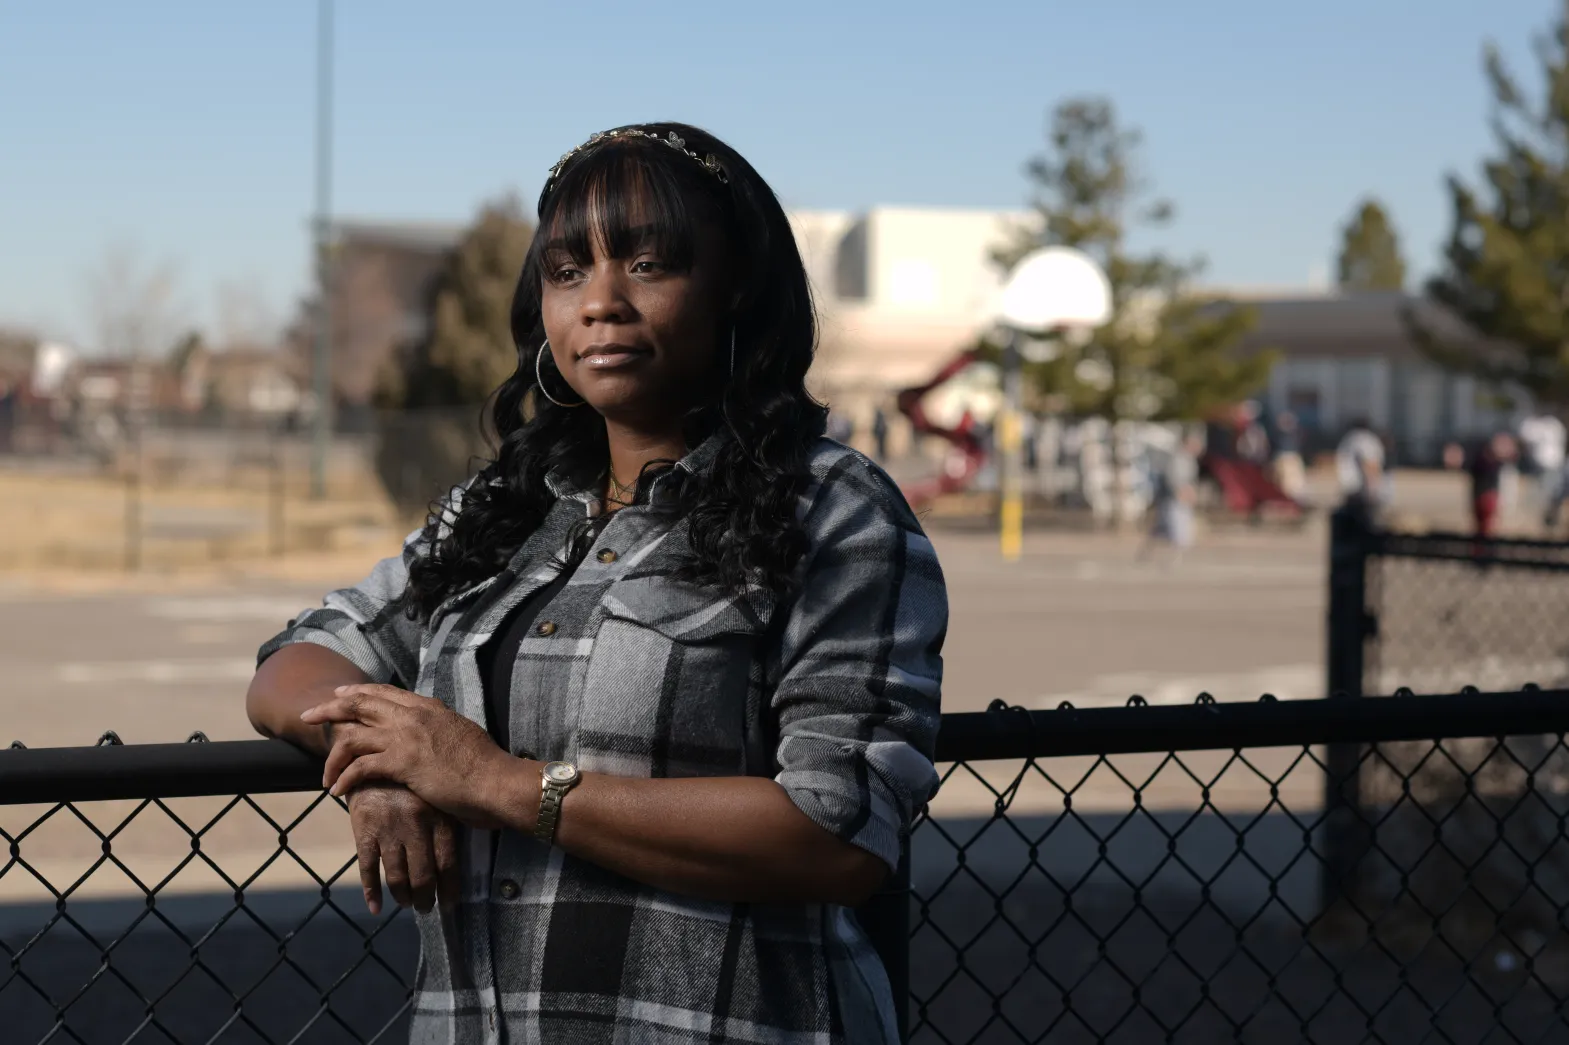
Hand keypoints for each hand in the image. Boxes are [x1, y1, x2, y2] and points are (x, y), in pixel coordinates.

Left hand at [302, 683, 511, 826]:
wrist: (496, 781)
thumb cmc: (484, 765)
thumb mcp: (461, 733)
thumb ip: (440, 728)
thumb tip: (433, 733)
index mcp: (428, 707)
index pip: (384, 692)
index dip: (358, 692)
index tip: (339, 695)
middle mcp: (413, 715)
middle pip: (360, 704)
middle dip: (330, 708)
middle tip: (310, 715)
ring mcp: (406, 736)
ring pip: (353, 736)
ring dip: (332, 755)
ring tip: (324, 773)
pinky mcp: (402, 761)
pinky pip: (360, 767)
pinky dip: (344, 778)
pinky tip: (337, 791)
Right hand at [346, 783, 459, 914]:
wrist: (373, 760)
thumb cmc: (412, 784)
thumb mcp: (436, 797)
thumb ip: (447, 824)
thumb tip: (458, 863)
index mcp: (439, 817)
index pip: (448, 863)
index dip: (449, 889)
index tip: (449, 904)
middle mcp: (416, 825)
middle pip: (423, 875)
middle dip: (425, 898)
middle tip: (426, 908)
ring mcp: (388, 829)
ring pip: (397, 876)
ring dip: (403, 897)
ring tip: (408, 904)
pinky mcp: (364, 831)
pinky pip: (367, 869)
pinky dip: (371, 893)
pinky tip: (376, 907)